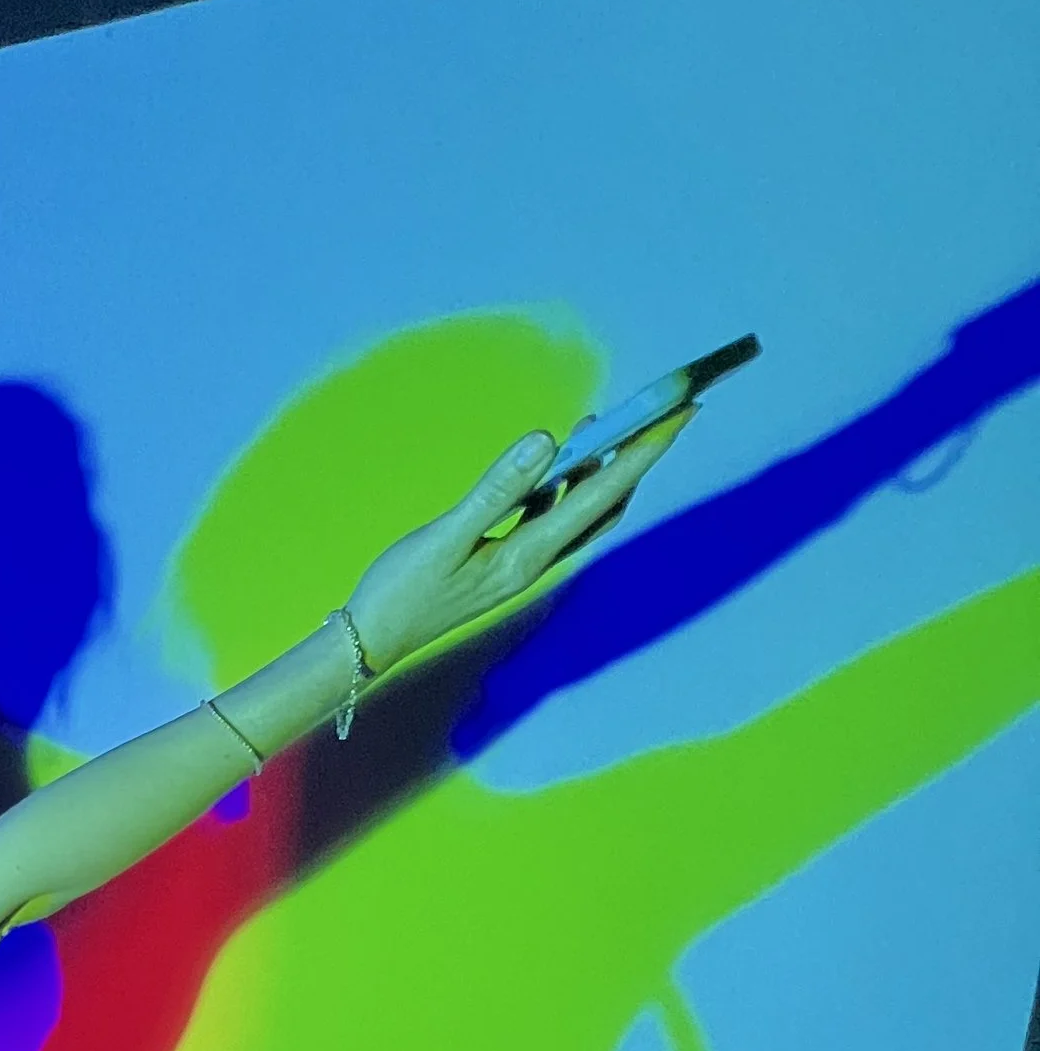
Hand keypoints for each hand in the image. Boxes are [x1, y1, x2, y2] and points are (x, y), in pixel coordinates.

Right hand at [345, 409, 693, 673]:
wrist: (372, 639)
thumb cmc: (402, 591)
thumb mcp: (446, 536)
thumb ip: (497, 488)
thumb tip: (546, 441)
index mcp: (529, 554)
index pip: (602, 493)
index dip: (643, 451)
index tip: (678, 413)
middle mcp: (538, 560)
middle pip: (607, 503)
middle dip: (638, 457)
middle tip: (662, 412)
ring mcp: (524, 561)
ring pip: (585, 511)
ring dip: (603, 468)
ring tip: (612, 423)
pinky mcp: (507, 559)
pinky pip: (555, 516)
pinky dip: (568, 484)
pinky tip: (558, 459)